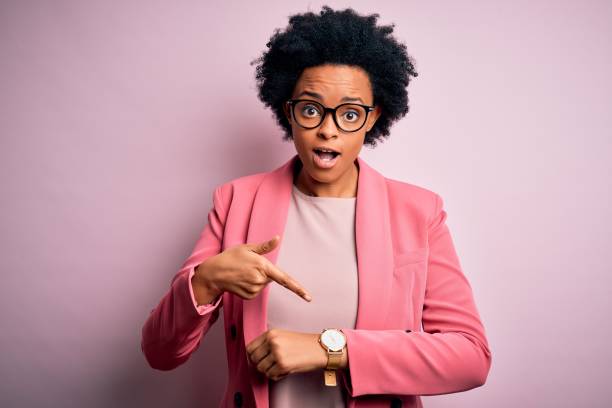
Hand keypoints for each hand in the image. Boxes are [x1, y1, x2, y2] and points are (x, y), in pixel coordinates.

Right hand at [193, 235, 312, 301]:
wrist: (214, 273)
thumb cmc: (231, 257)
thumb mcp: (247, 248)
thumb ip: (265, 246)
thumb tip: (278, 238)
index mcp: (262, 266)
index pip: (284, 279)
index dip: (298, 288)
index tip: (308, 297)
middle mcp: (260, 280)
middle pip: (271, 278)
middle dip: (264, 272)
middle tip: (249, 266)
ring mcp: (254, 289)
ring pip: (264, 284)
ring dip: (257, 279)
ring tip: (243, 273)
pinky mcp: (249, 296)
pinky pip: (257, 291)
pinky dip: (251, 286)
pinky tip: (241, 280)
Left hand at [246, 329, 327, 380]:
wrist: (320, 348)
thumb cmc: (303, 344)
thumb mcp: (283, 336)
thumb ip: (267, 343)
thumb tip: (252, 356)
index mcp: (271, 333)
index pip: (250, 347)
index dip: (252, 356)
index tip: (259, 359)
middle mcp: (272, 341)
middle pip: (254, 359)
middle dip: (261, 364)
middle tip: (271, 365)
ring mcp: (277, 353)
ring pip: (261, 368)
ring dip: (270, 371)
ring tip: (281, 367)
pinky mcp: (283, 364)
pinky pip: (271, 375)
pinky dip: (277, 376)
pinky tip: (286, 370)